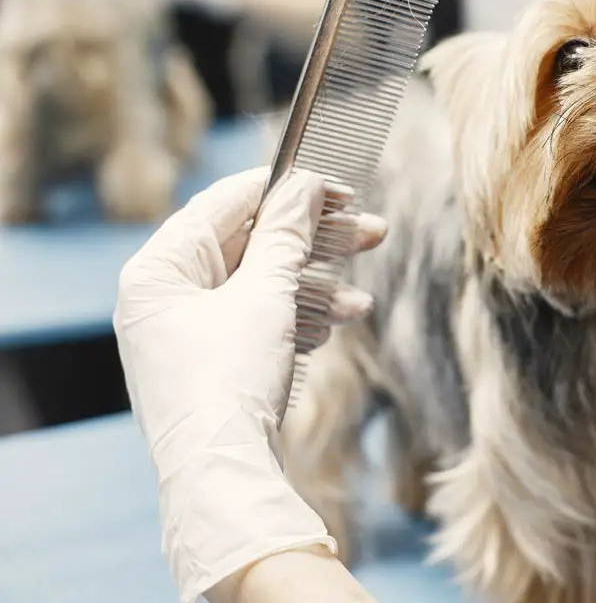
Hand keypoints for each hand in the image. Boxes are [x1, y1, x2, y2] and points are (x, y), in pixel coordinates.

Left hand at [114, 167, 386, 602]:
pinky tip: (337, 325)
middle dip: (315, 242)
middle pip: (251, 246)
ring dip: (317, 288)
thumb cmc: (229, 381)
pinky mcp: (215, 366)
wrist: (222, 478)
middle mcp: (166, 297)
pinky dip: (301, 320)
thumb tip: (304, 184)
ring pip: (263, 288)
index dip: (286, 190)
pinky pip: (261, 323)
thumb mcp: (265, 295)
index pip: (226, 204)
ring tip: (360, 300)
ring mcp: (189, 334)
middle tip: (371, 229)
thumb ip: (287, 234)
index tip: (336, 185)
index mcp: (158, 270)